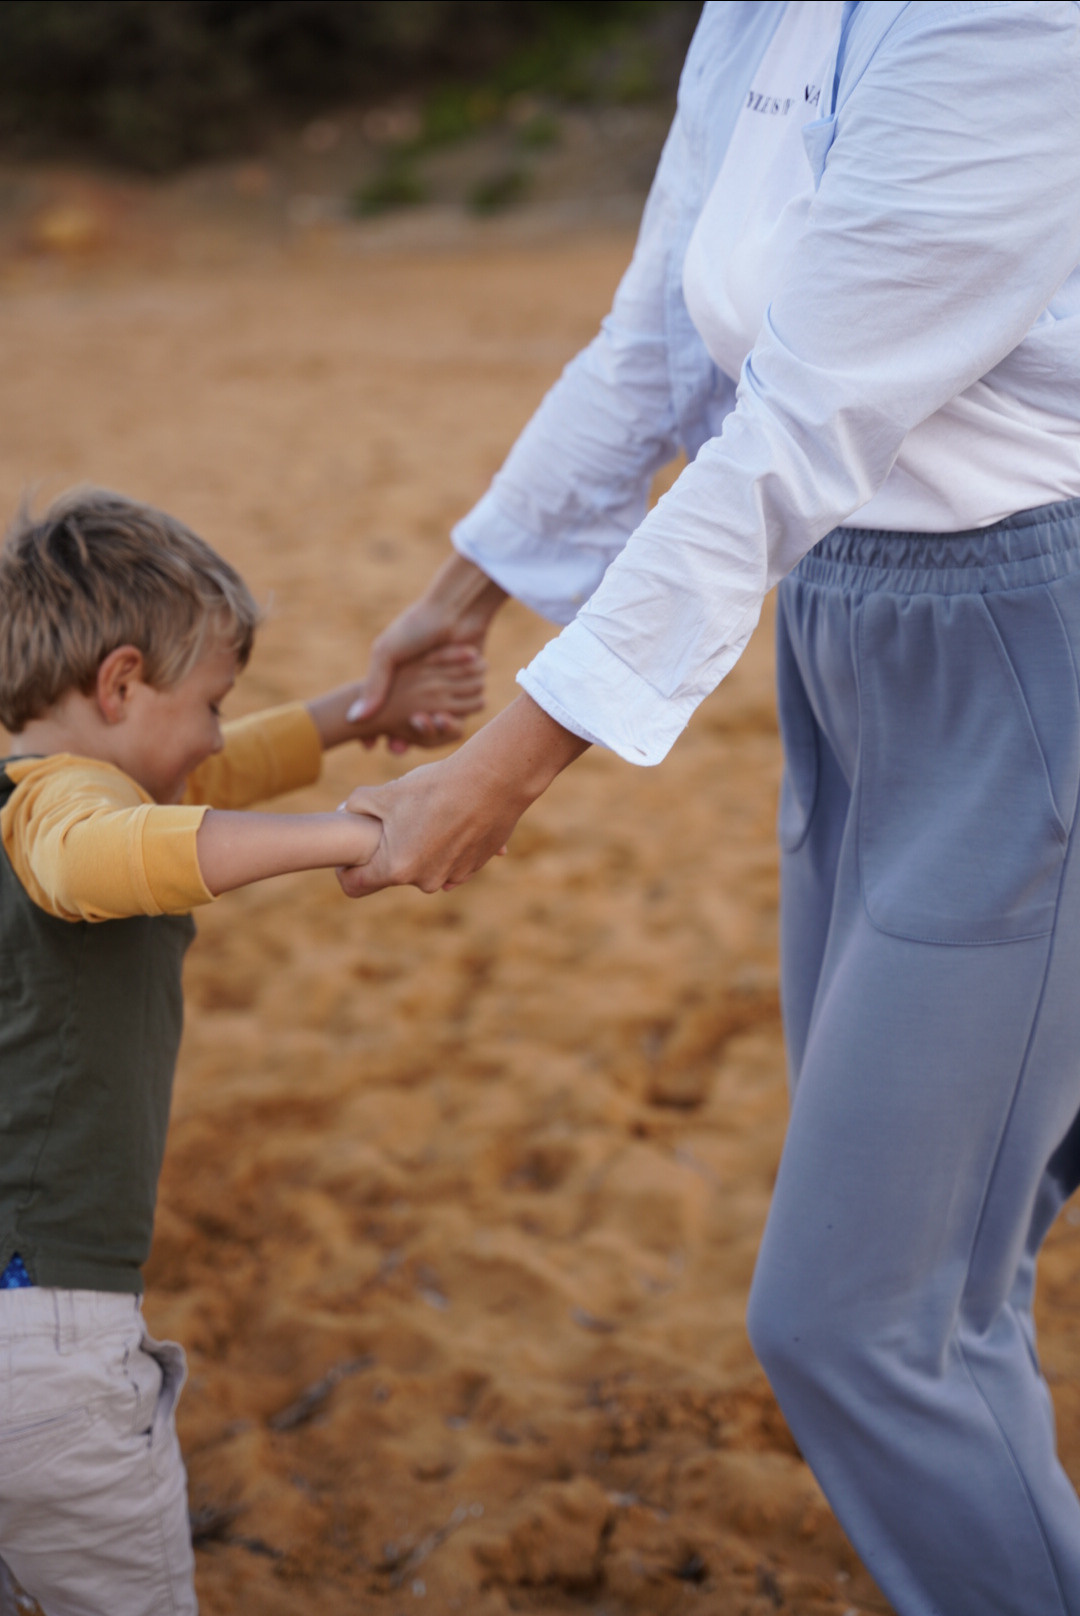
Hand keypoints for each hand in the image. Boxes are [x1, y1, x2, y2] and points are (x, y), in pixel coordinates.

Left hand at [336, 695, 588, 895]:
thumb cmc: (435, 786)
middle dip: (389, 851)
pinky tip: (453, 819)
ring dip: (419, 847)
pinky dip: (446, 845)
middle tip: (396, 820)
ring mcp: (452, 877)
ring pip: (422, 865)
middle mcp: (424, 881)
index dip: (345, 870)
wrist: (492, 780)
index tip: (350, 854)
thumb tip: (342, 812)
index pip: (355, 885)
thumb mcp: (386, 792)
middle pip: (393, 873)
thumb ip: (356, 806)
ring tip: (428, 814)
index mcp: (396, 868)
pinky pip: (449, 860)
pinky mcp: (474, 867)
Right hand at [348, 552, 506, 742]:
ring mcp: (444, 691)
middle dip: (399, 737)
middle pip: (406, 724)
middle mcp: (419, 687)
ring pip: (431, 724)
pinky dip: (448, 724)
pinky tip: (439, 724)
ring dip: (425, 733)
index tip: (367, 745)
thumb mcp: (386, 653)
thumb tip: (355, 719)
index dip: (372, 731)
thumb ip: (373, 686)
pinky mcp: (467, 690)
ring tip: (416, 732)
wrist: (457, 611)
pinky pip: (457, 717)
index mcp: (397, 677)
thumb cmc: (416, 627)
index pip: (380, 712)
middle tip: (394, 747)